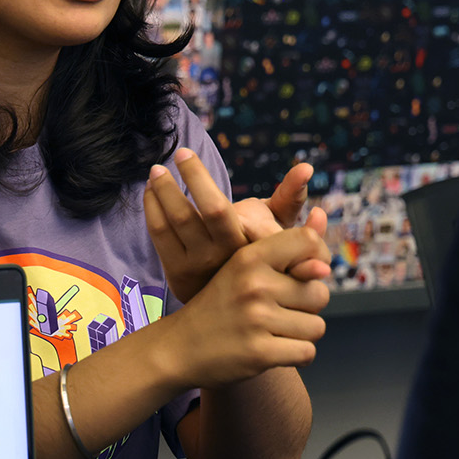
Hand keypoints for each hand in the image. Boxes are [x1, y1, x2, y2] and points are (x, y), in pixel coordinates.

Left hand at [145, 151, 327, 303]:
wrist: (234, 306)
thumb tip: (307, 167)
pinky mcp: (178, 272)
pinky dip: (152, 208)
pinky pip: (160, 234)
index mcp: (249, 245)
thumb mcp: (281, 230)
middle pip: (193, 210)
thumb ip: (291, 199)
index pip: (216, 208)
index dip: (197, 177)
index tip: (182, 152)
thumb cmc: (262, 256)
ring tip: (156, 171)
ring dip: (162, 190)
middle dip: (179, 179)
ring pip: (174, 220)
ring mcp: (198, 267)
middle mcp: (223, 258)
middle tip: (173, 154)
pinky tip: (151, 192)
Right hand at [157, 225, 332, 390]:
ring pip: (316, 327)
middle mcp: (254, 284)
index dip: (318, 259)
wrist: (180, 347)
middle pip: (320, 293)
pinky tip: (274, 351)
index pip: (308, 242)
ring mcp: (256, 319)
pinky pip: (306, 352)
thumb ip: (288, 246)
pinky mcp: (260, 353)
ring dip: (300, 334)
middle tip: (278, 312)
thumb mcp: (244, 267)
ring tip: (273, 331)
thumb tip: (323, 214)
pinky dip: (295, 355)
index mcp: (250, 257)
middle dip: (306, 307)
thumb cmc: (221, 304)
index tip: (306, 275)